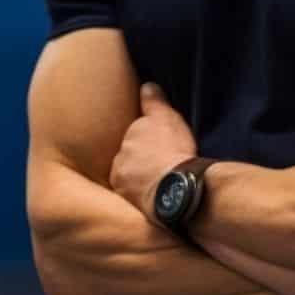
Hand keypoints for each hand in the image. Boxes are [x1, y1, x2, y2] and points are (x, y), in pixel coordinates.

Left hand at [109, 82, 196, 218]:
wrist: (175, 188)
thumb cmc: (171, 151)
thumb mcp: (165, 119)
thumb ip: (153, 103)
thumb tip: (147, 86)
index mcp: (126, 143)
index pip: (132, 143)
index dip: (145, 146)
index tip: (156, 150)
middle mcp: (119, 166)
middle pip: (128, 165)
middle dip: (140, 167)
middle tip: (160, 171)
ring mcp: (124, 188)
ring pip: (131, 185)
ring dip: (142, 186)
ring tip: (162, 189)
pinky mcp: (132, 208)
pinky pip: (139, 203)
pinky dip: (148, 202)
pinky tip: (161, 204)